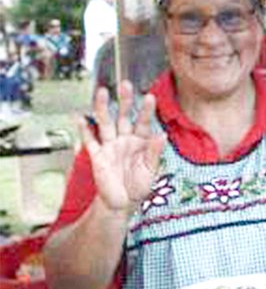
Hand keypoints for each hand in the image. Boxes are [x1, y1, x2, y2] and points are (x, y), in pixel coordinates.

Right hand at [79, 81, 165, 215]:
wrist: (122, 203)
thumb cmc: (139, 186)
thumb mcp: (151, 171)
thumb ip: (154, 153)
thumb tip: (162, 135)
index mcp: (140, 142)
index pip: (143, 122)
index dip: (146, 110)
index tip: (150, 96)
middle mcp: (124, 140)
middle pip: (123, 116)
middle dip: (124, 101)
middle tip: (125, 84)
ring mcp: (110, 146)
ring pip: (105, 123)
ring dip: (103, 108)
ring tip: (102, 92)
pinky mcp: (97, 156)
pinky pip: (90, 141)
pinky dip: (84, 130)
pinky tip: (80, 118)